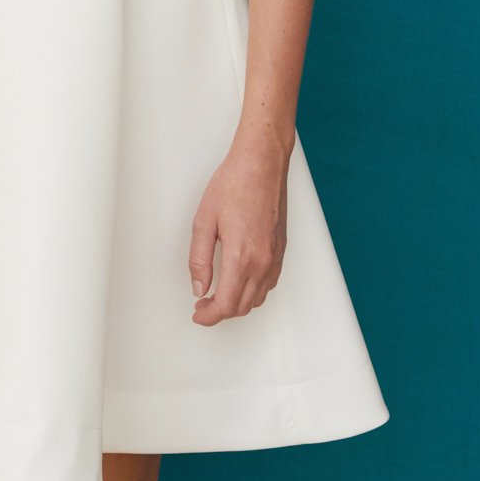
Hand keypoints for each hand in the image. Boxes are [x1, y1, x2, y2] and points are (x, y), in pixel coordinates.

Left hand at [188, 135, 291, 324]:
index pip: (226, 305)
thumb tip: (200, 287)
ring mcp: (275, 257)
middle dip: (220, 312)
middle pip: (242, 306)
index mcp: (241, 257)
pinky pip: (269, 284)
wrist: (261, 164)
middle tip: (202, 304)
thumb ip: (199, 260)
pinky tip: (240, 282)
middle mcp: (263, 262)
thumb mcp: (204, 221)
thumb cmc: (233, 185)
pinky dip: (253, 292)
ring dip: (237, 304)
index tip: (198, 314)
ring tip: (217, 294)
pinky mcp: (281, 250)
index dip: (209, 316)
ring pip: (257, 298)